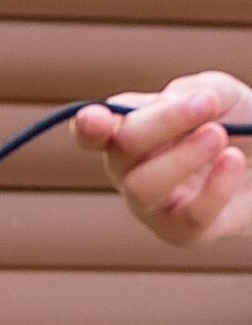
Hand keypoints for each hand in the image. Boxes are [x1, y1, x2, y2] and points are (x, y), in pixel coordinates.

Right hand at [73, 73, 251, 247]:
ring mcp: (153, 206)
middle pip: (119, 152)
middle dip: (160, 123)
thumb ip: (189, 92)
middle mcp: (130, 171)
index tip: (97, 119)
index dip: (87, 127)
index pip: (92, 132)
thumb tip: (169, 104)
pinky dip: (213, 187)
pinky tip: (233, 161)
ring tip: (219, 135)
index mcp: (128, 133)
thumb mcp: (216, 93)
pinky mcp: (184, 232)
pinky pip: (188, 216)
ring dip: (181, 157)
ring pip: (142, 188)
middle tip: (206, 104)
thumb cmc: (237, 123)